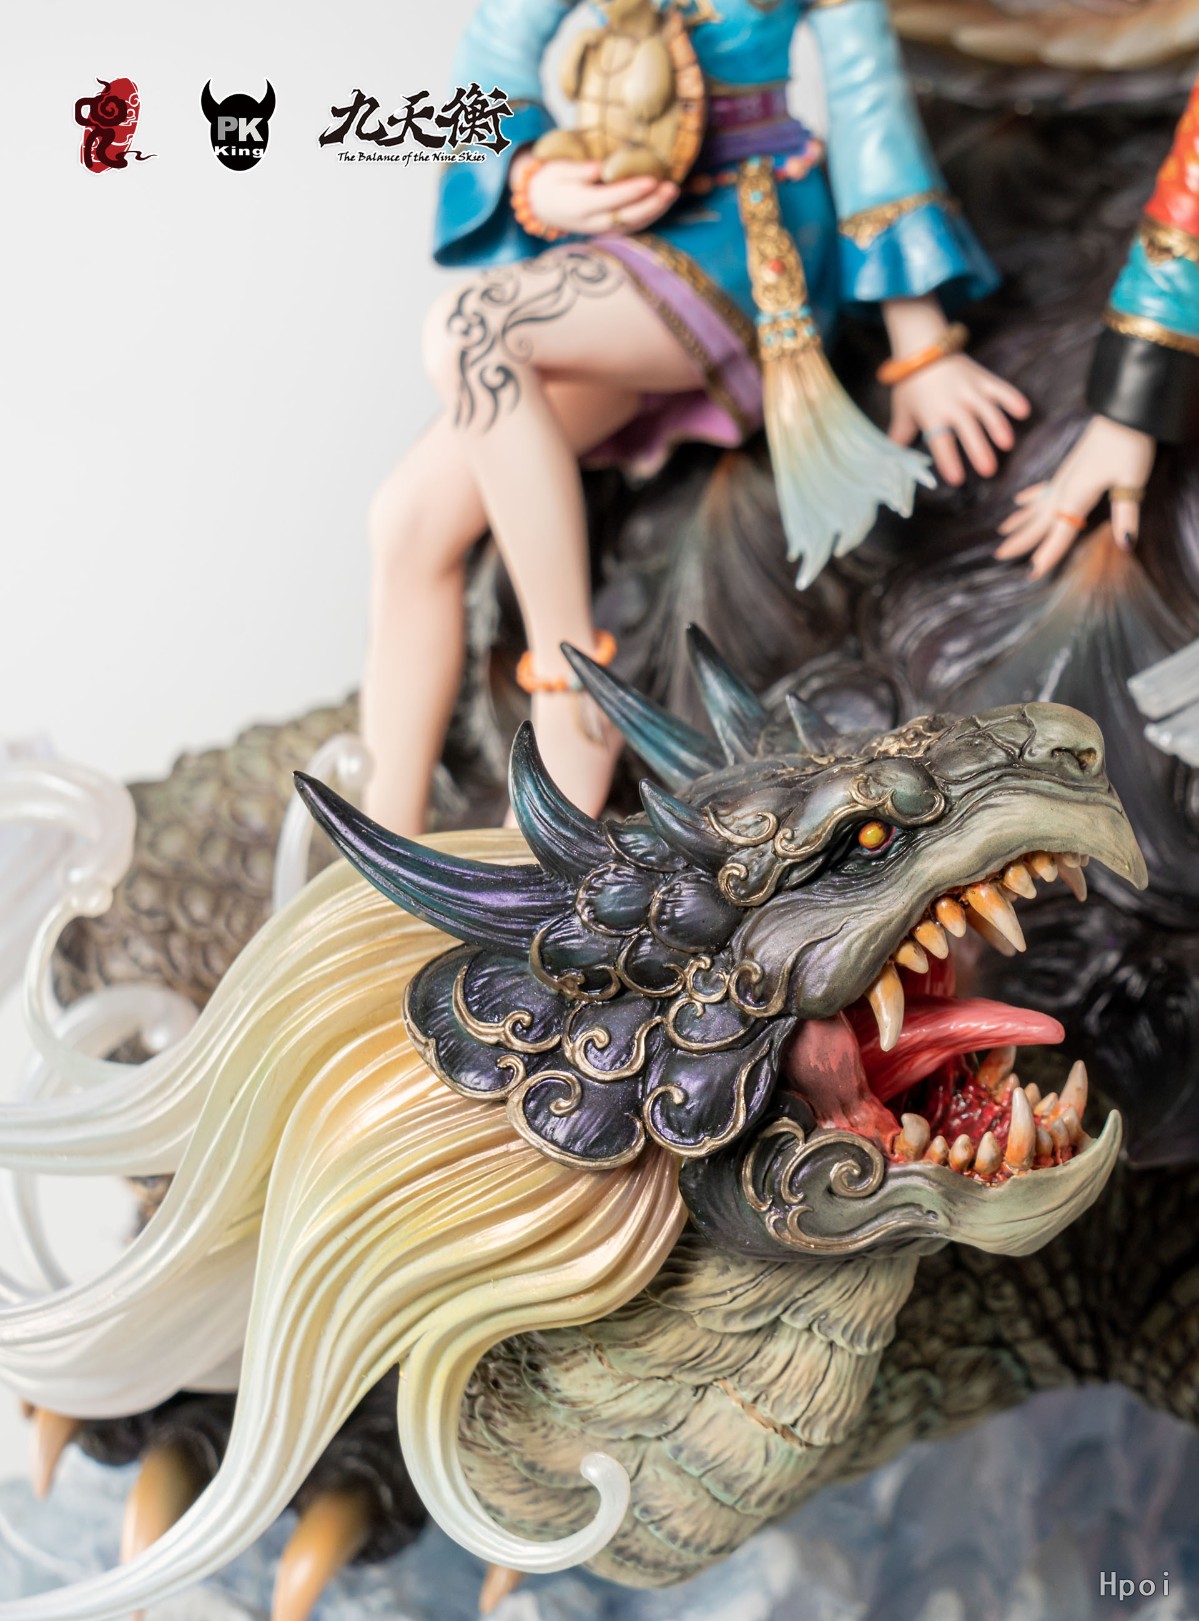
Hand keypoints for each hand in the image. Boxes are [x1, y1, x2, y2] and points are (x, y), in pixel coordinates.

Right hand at [513, 155, 678, 237]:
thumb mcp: (557, 169)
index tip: (652, 180)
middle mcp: (593, 222)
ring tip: (672, 193)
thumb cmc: (550, 181)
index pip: (611, 199)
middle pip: (627, 217)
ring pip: (633, 225)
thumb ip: (579, 170)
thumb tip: (600, 168)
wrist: (540, 206)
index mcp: (580, 205)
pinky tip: (662, 202)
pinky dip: (649, 216)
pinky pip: (631, 227)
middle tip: (671, 188)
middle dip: (652, 204)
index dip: (632, 191)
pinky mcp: (607, 230)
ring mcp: (601, 230)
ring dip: (655, 211)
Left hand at [889, 353, 1030, 485]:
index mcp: (932, 414)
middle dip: (979, 450)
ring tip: (1007, 445)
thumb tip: (892, 457)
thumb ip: (900, 434)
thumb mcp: (902, 410)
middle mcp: (953, 403)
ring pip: (988, 410)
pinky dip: (1012, 398)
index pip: (941, 442)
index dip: (949, 461)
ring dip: (998, 427)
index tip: (957, 479)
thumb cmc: (911, 383)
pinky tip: (1024, 411)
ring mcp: (971, 389)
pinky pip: (1001, 388)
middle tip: (989, 471)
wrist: (924, 346)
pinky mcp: (984, 378)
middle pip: (968, 430)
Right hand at [996, 415, 1156, 579]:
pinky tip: (1019, 501)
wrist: (1123, 412)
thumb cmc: (1129, 445)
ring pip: (1035, 507)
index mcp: (1076, 497)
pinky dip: (1030, 499)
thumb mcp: (1132, 481)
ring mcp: (1063, 479)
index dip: (1047, 555)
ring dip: (1019, 522)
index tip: (1032, 573)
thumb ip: (1126, 515)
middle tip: (999, 555)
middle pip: (1039, 522)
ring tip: (1002, 534)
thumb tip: (1125, 544)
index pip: (1060, 533)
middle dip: (1020, 541)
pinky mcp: (1067, 470)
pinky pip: (1042, 490)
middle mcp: (1064, 490)